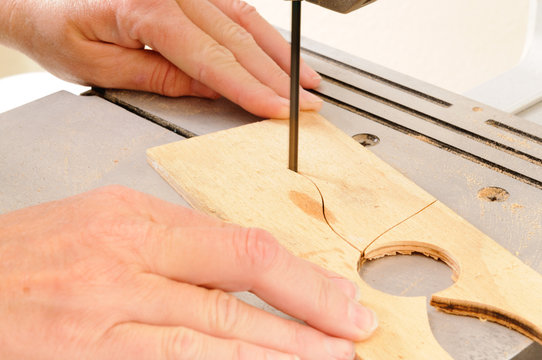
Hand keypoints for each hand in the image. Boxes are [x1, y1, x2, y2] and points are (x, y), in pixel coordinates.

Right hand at [0, 186, 376, 359]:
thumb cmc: (27, 254)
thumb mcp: (104, 221)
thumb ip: (172, 241)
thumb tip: (234, 261)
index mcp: (135, 219)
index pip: (240, 245)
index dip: (299, 275)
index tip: (336, 294)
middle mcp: (128, 261)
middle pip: (239, 285)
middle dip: (306, 311)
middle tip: (351, 328)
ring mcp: (111, 312)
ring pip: (215, 333)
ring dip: (279, 349)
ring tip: (327, 357)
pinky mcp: (95, 355)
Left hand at [1, 0, 322, 117]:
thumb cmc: (56, 27)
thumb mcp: (101, 67)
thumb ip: (163, 77)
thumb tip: (213, 90)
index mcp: (147, 7)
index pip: (214, 58)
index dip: (252, 89)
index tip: (280, 112)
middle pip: (238, 40)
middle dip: (278, 78)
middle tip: (307, 104)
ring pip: (246, 21)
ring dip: (280, 56)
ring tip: (307, 82)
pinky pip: (235, 10)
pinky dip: (263, 37)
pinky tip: (280, 55)